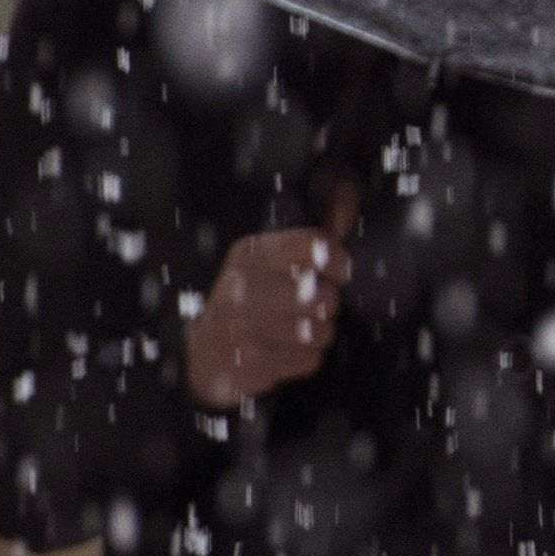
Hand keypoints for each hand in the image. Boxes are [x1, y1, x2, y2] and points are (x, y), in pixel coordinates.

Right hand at [186, 228, 342, 407]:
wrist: (206, 356)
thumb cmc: (249, 303)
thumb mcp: (269, 262)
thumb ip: (310, 236)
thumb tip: (349, 193)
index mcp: (250, 252)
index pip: (316, 245)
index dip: (339, 262)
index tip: (338, 273)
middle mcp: (241, 285)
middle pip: (324, 294)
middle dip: (327, 306)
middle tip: (309, 309)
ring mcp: (242, 325)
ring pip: (320, 330)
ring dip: (318, 334)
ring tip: (295, 331)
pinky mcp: (249, 362)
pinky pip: (309, 359)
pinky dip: (305, 359)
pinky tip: (282, 352)